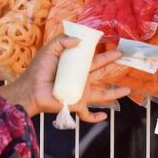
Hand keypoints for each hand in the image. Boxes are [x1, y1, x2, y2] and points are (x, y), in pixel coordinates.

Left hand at [3, 35, 130, 122]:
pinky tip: (104, 116)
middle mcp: (80, 80)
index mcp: (75, 66)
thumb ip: (62, 40)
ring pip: (101, 94)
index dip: (104, 53)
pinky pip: (87, 115)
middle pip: (100, 72)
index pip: (93, 58)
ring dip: (114, 93)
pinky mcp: (76, 105)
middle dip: (112, 65)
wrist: (30, 89)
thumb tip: (79, 40)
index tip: (115, 46)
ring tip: (128, 90)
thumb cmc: (38, 70)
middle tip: (124, 58)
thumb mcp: (49, 50)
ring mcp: (80, 93)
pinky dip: (96, 118)